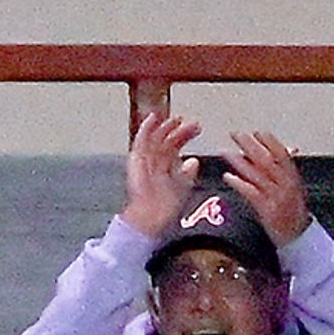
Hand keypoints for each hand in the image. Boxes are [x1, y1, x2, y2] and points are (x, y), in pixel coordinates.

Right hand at [121, 107, 203, 238]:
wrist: (152, 217)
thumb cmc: (165, 207)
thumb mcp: (183, 186)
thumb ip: (188, 173)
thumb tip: (194, 161)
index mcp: (164, 166)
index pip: (175, 145)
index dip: (185, 135)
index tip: (197, 128)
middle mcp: (154, 161)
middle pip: (167, 140)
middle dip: (180, 130)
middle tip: (193, 124)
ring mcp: (145, 160)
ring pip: (155, 138)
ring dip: (166, 126)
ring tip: (177, 119)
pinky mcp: (136, 159)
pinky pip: (140, 140)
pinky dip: (146, 128)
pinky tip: (154, 117)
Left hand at [227, 131, 312, 249]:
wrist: (299, 238)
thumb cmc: (293, 213)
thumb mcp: (294, 188)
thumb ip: (286, 170)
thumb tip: (285, 149)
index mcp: (292, 177)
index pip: (281, 153)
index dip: (269, 141)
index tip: (256, 132)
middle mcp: (285, 184)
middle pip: (266, 159)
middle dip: (250, 145)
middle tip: (236, 135)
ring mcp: (276, 197)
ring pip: (257, 174)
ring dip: (239, 162)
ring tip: (225, 152)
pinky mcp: (267, 210)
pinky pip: (251, 193)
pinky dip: (239, 183)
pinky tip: (228, 177)